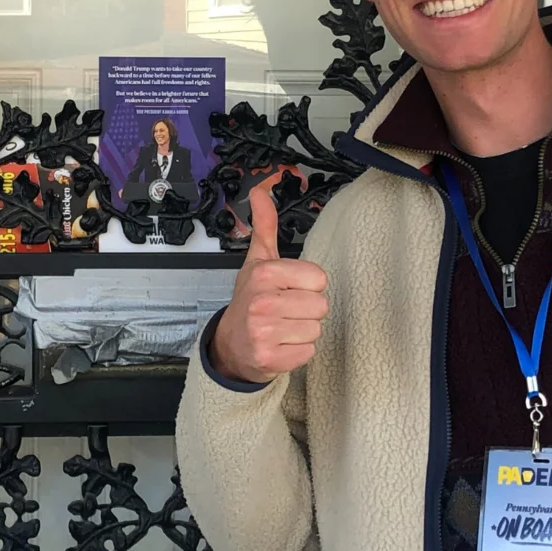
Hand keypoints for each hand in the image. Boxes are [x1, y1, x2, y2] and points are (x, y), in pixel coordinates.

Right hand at [210, 185, 328, 383]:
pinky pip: (308, 352)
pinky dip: (298, 352)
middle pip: (321, 305)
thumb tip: (261, 192)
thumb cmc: (249, 302)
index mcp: (264, 274)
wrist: (230, 345)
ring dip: (303, 331)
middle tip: (285, 311)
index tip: (288, 289)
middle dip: (306, 310)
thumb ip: (265, 226)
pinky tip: (281, 345)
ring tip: (282, 328)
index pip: (319, 278)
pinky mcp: (269, 359)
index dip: (308, 286)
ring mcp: (263, 332)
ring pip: (316, 329)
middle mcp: (262, 302)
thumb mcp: (257, 261)